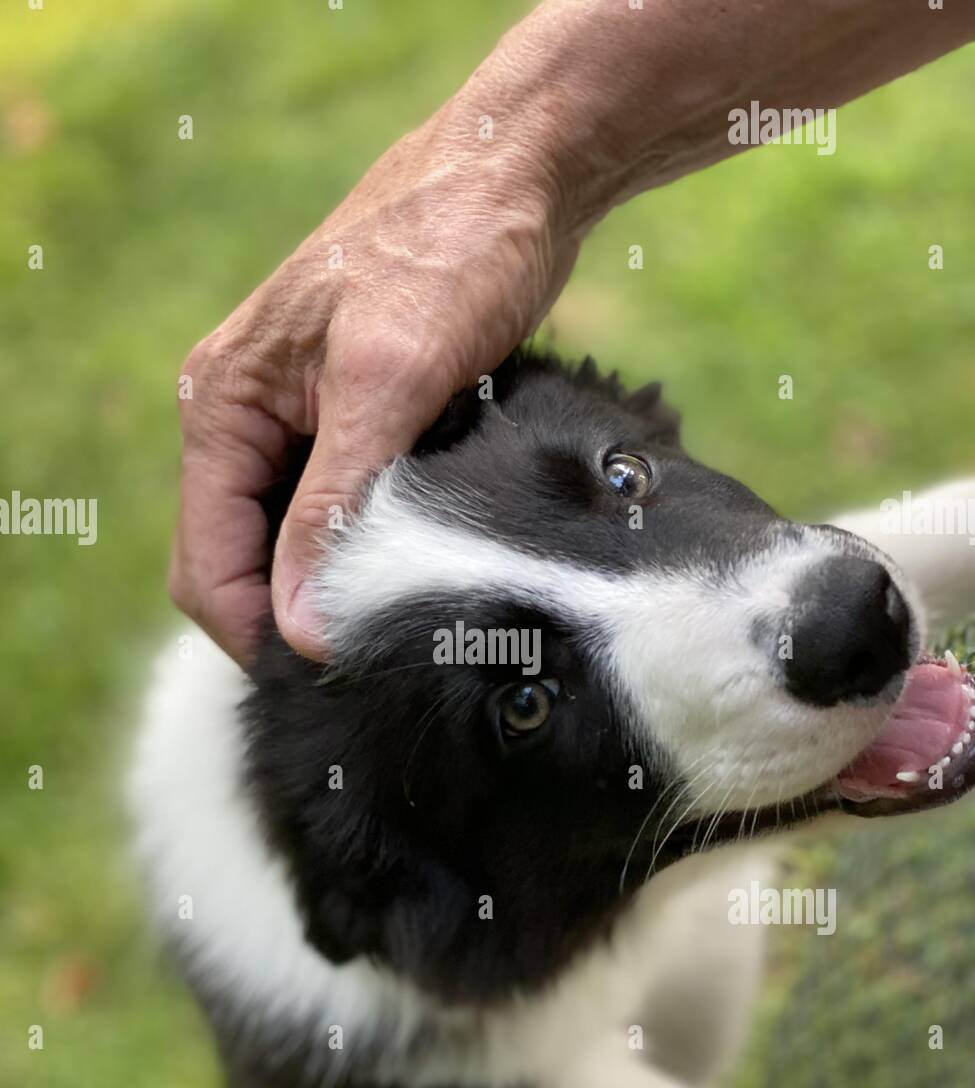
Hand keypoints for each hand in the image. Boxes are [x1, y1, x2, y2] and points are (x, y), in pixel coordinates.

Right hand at [171, 103, 577, 664]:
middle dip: (283, 618)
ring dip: (324, 589)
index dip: (255, 629)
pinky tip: (407, 571)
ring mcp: (298, 422)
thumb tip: (300, 626)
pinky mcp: (353, 422)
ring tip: (388, 624)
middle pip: (234, 561)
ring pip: (285, 543)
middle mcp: (246, 418)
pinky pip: (333, 513)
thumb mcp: (386, 385)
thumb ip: (332, 508)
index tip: (326, 669)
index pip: (205, 561)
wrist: (515, 174)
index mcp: (224, 406)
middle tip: (361, 658)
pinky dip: (360, 551)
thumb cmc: (448, 253)